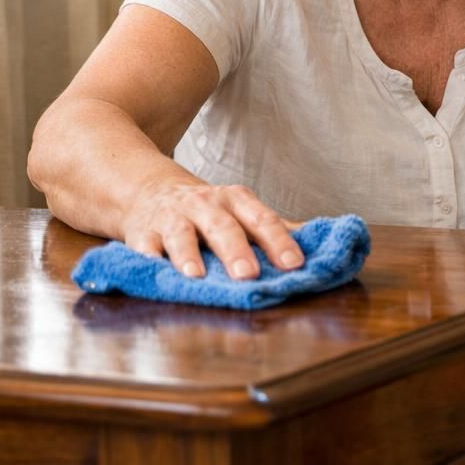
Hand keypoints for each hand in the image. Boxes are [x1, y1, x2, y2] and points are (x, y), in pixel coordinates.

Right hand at [120, 178, 302, 279]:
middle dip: (237, 251)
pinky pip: (144, 247)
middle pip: (224, 227)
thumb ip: (276, 229)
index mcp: (237, 200)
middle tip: (249, 275)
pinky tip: (155, 272)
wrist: (148, 189)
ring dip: (189, 256)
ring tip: (196, 276)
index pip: (263, 219)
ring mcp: (172, 218)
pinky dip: (149, 260)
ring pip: (182, 236)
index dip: (280, 242)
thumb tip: (322, 243)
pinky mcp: (142, 233)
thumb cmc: (207, 209)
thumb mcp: (242, 211)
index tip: (295, 264)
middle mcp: (206, 205)